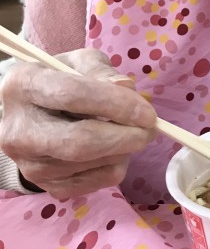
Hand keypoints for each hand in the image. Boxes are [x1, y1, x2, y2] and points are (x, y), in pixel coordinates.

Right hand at [0, 49, 156, 197]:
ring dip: (123, 151)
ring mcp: (28, 163)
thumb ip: (102, 71)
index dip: (116, 104)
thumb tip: (127, 88)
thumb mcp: (79, 62)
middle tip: (150, 130)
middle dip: (125, 137)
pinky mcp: (45, 186)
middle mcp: (19, 129)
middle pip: (79, 141)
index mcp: (24, 85)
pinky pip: (91, 183)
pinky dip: (114, 167)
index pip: (73, 95)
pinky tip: (116, 150)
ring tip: (132, 134)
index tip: (148, 112)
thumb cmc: (61, 80)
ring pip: (88, 164)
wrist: (31, 114)